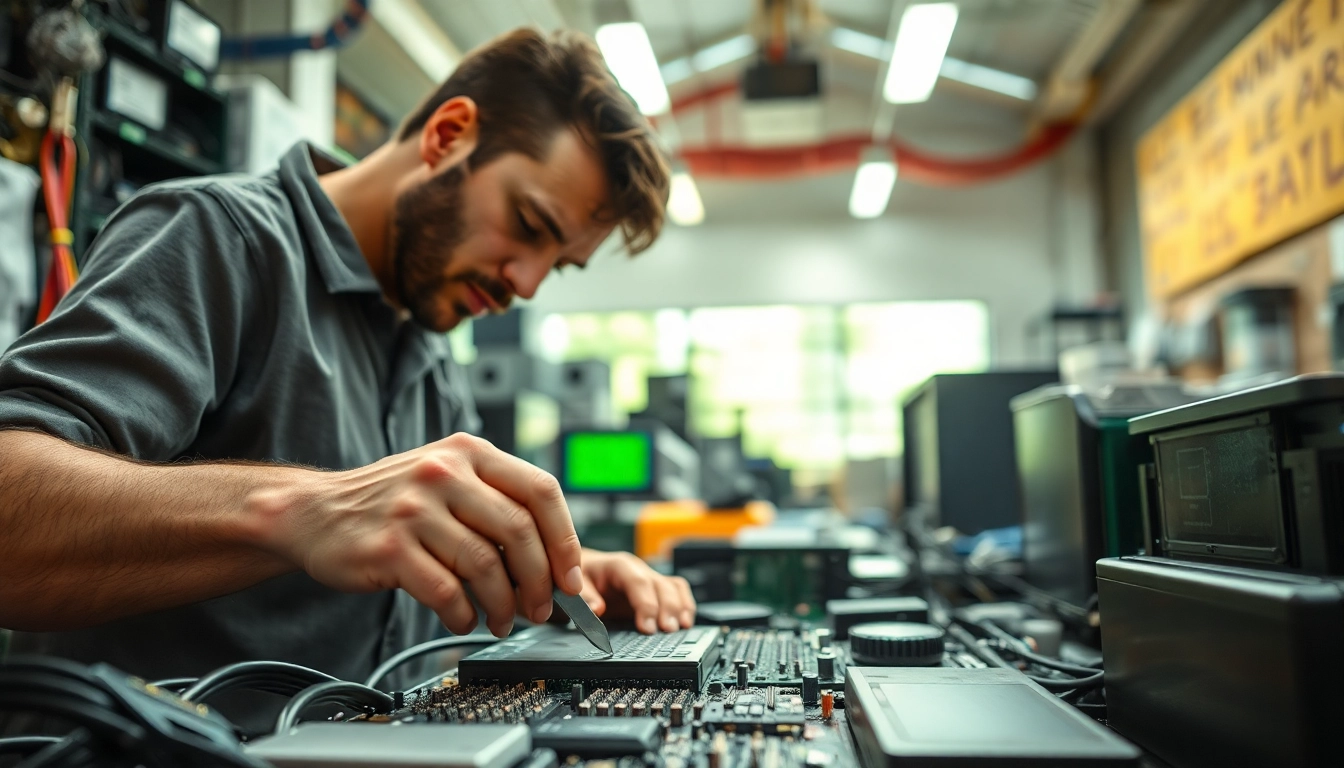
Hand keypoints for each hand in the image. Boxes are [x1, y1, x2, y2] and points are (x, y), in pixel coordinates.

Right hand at [262, 433, 582, 637]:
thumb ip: (496, 502)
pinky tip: (464, 619)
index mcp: (470, 452)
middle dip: (540, 580)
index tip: (572, 577)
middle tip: (542, 609)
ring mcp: (414, 508)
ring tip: (502, 620)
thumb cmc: (392, 502)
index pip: (541, 490)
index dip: (565, 539)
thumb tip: (554, 560)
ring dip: (504, 604)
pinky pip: (445, 591)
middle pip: (519, 530)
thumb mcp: (447, 478)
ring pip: (485, 564)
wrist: (314, 513)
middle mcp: (444, 472)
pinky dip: (464, 614)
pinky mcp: (389, 547)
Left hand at [575, 549, 695, 633]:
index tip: (647, 627)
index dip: (646, 604)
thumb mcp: (575, 586)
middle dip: (667, 608)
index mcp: (618, 566)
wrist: (585, 570)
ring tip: (680, 628)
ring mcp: (650, 577)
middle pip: (660, 585)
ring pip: (673, 587)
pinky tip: (686, 621)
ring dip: (680, 607)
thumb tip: (598, 609)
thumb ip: (584, 597)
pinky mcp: (656, 588)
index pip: (637, 582)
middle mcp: (638, 569)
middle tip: (667, 630)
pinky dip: (685, 605)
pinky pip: (677, 590)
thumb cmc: (581, 578)